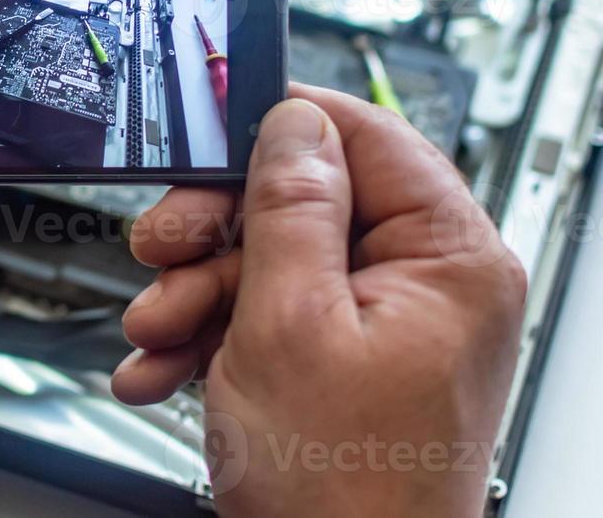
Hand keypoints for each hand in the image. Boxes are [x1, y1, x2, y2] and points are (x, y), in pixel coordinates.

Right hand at [113, 85, 525, 516]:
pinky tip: (165, 369)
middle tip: (160, 247)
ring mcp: (386, 328)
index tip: (211, 131)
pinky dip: (211, 337)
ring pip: (274, 261)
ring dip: (196, 293)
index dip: (282, 128)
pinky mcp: (348, 365)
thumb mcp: (290, 324)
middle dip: (215, 231)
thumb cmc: (343, 494)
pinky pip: (273, 317)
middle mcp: (428, 286)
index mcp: (447, 259)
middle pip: (306, 201)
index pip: (369, 136)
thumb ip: (289, 207)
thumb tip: (293, 121)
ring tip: (155, 334)